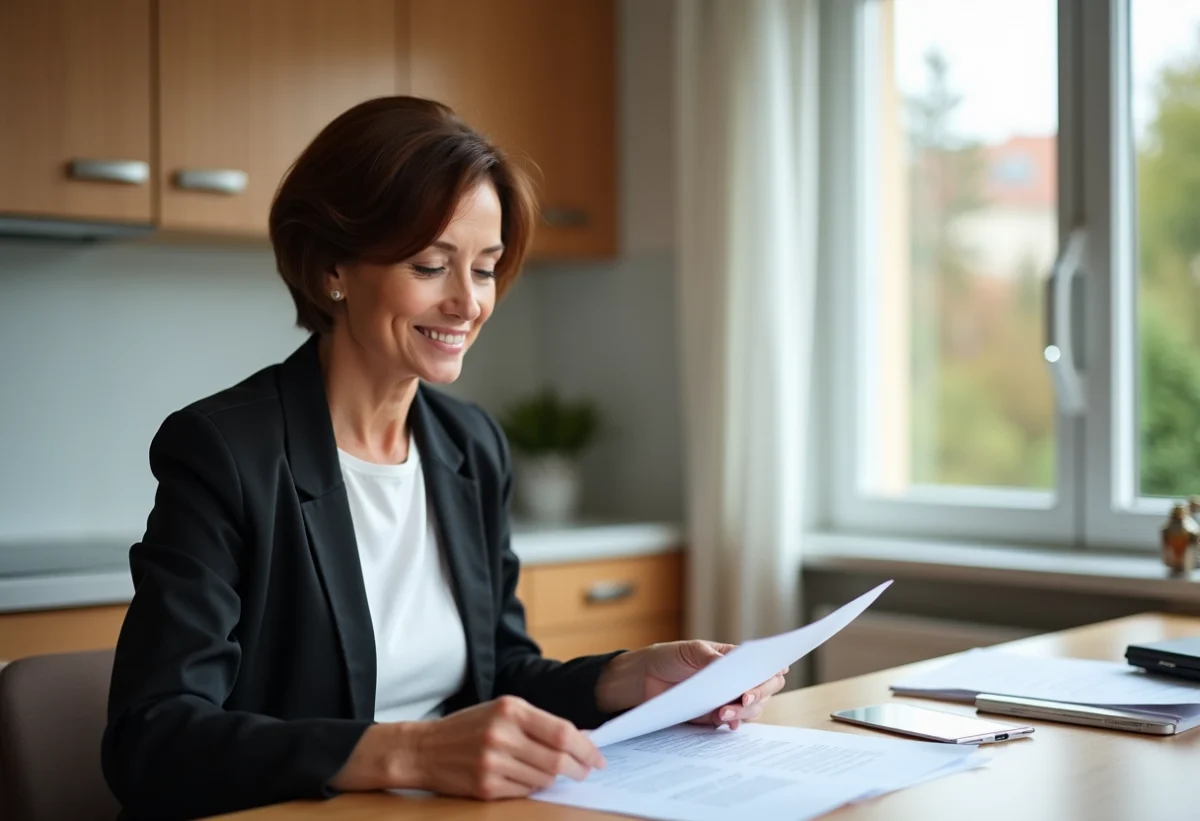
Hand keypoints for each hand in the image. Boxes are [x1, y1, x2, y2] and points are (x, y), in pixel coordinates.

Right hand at [408, 696, 605, 799]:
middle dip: (579, 768)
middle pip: (557, 759)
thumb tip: (578, 740)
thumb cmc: (468, 727)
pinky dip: (533, 788)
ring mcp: (493, 763)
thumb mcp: (502, 711)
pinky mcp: (486, 787)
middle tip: (585, 771)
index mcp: (510, 709)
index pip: (561, 732)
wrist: (424, 749)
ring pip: (543, 778)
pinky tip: (527, 779)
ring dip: (554, 779)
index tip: (598, 758)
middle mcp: (502, 735)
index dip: (586, 748)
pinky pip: (524, 792)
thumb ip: (538, 723)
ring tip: (551, 773)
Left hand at [598, 641, 787, 729]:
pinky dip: (733, 723)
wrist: (644, 679)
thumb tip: (731, 666)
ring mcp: (727, 698)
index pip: (763, 665)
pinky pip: (731, 722)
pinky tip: (727, 722)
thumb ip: (711, 659)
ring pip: (751, 709)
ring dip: (744, 711)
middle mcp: (735, 680)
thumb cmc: (669, 657)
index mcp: (733, 659)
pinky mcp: (714, 716)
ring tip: (725, 711)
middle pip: (764, 690)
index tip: (772, 675)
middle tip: (745, 697)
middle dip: (759, 694)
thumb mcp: (690, 651)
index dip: (772, 671)